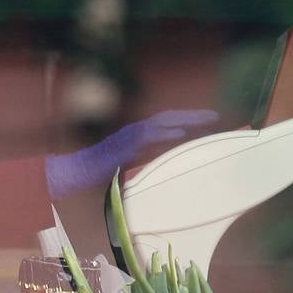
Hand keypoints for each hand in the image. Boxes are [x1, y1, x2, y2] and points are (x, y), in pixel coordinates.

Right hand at [44, 109, 218, 199]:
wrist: (76, 173)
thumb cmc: (99, 175)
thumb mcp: (129, 170)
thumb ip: (146, 167)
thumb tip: (166, 173)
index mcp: (138, 136)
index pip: (168, 124)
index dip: (188, 122)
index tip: (209, 124)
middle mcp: (135, 131)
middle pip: (169, 118)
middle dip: (193, 117)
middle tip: (216, 118)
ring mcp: (129, 136)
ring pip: (162, 122)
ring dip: (185, 120)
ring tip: (207, 121)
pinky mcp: (123, 144)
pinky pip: (148, 136)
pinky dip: (164, 133)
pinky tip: (181, 134)